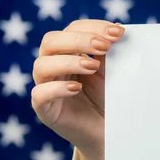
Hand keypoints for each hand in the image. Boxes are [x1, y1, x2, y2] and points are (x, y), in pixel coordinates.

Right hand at [31, 19, 124, 159]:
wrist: (111, 133)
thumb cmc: (110, 99)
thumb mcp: (113, 73)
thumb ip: (111, 53)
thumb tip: (119, 27)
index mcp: (69, 53)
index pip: (72, 29)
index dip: (93, 27)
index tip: (118, 32)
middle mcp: (54, 66)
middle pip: (51, 41)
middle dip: (79, 40)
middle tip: (104, 46)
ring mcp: (46, 87)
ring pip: (42, 65)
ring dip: (68, 61)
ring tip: (93, 67)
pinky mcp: (45, 110)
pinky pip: (39, 94)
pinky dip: (56, 88)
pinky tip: (76, 88)